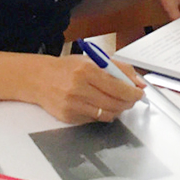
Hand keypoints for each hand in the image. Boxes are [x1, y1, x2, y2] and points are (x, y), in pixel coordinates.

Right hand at [27, 53, 146, 124]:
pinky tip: (100, 105)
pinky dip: (102, 114)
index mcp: (86, 70)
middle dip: (128, 102)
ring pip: (106, 114)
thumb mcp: (93, 60)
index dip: (133, 92)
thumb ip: (119, 69)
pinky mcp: (69, 116)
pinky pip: (94, 120)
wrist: (39, 79)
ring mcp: (73, 104)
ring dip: (117, 110)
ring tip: (118, 102)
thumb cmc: (67, 68)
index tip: (139, 93)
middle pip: (115, 102)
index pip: (118, 86)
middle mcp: (79, 88)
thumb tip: (139, 83)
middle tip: (131, 99)